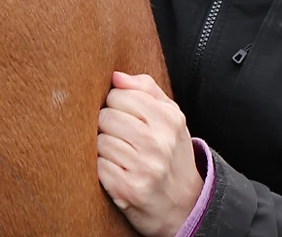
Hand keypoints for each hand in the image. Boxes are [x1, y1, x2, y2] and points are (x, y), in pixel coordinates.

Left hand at [97, 71, 203, 236]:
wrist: (184, 204)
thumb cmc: (172, 155)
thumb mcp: (170, 118)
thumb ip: (146, 90)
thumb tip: (116, 76)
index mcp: (169, 119)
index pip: (120, 94)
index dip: (116, 103)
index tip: (124, 114)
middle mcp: (158, 142)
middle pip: (106, 116)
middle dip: (107, 125)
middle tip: (121, 137)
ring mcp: (144, 167)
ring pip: (99, 141)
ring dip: (104, 148)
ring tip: (121, 155)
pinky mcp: (129, 189)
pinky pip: (98, 166)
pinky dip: (102, 168)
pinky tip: (117, 171)